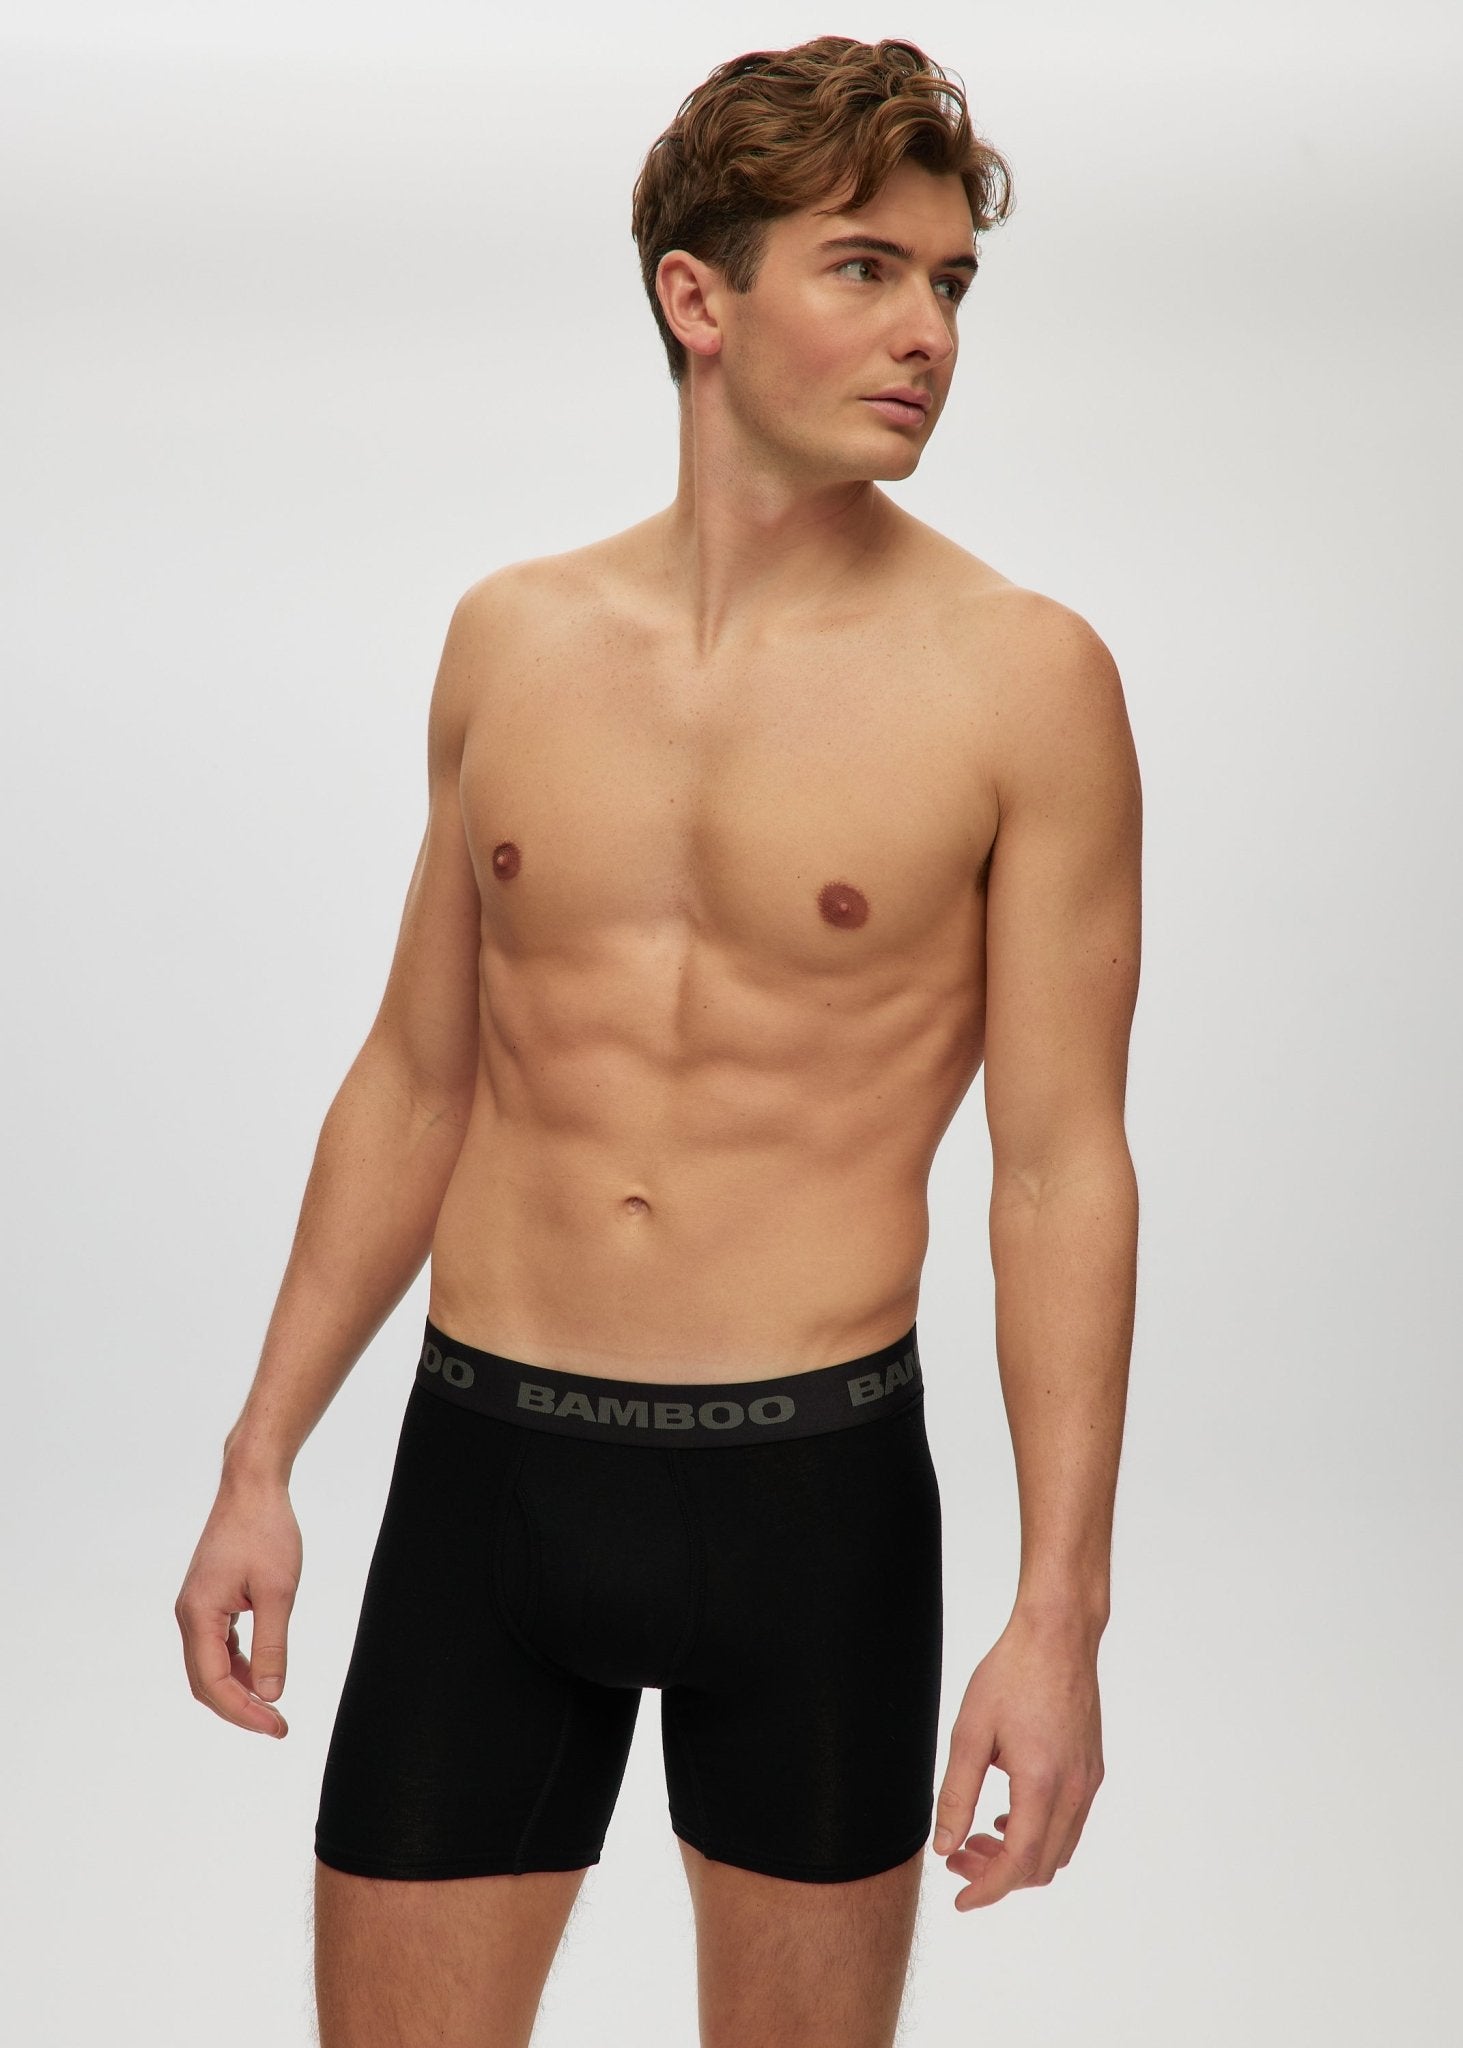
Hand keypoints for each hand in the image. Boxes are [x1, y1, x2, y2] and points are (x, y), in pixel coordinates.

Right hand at [175, 1473, 301, 1737]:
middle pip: (205, 1682)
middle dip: (239, 1708)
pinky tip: (262, 1673)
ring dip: (238, 1689)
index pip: (214, 1683)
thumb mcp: (278, 1591)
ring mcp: (197, 1607)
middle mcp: (190, 1615)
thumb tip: (271, 1694)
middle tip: (278, 1725)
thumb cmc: (266, 1530)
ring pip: (210, 1665)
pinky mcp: (210, 1598)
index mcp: (198, 1615)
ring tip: (272, 1707)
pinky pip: (218, 1645)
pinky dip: (238, 1664)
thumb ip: (272, 1644)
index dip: (244, 1712)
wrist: (252, 1486)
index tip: (278, 1726)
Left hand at [931, 1610, 1104, 1909]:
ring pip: (1059, 1849)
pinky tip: (1007, 1816)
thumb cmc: (1011, 1674)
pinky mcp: (1091, 1768)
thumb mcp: (970, 1732)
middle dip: (997, 1875)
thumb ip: (956, 1793)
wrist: (1058, 1635)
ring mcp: (1088, 1780)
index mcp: (1042, 1783)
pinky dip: (1039, 1835)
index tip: (960, 1900)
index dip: (987, 1890)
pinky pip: (1069, 1823)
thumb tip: (945, 1845)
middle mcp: (1074, 1790)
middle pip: (1041, 1866)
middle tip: (957, 1858)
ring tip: (977, 1840)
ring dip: (1019, 1857)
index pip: (1019, 1863)